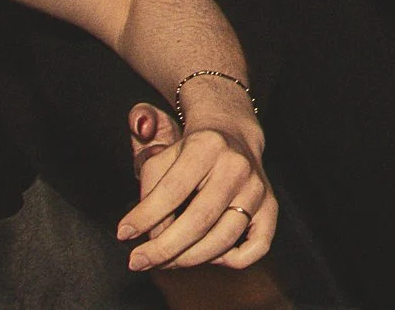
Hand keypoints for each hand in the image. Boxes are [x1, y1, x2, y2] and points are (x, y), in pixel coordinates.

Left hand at [119, 101, 274, 271]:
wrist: (232, 134)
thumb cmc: (191, 150)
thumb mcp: (163, 157)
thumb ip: (151, 193)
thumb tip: (153, 236)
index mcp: (208, 145)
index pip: (172, 190)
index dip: (144, 217)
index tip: (123, 234)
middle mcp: (237, 166)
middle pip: (199, 220)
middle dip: (163, 248)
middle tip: (138, 260)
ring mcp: (257, 188)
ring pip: (224, 238)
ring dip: (188, 259)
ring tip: (166, 261)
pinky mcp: (270, 206)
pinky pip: (258, 247)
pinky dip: (232, 260)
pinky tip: (209, 255)